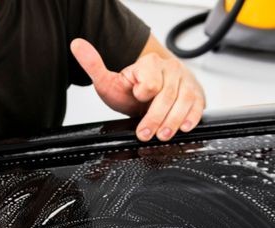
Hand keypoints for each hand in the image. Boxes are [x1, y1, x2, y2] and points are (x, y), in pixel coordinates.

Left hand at [70, 38, 205, 142]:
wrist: (149, 92)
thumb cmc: (131, 89)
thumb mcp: (108, 80)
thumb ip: (93, 65)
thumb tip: (76, 45)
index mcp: (150, 63)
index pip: (151, 80)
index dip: (143, 92)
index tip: (137, 97)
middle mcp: (171, 69)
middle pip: (167, 95)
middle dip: (155, 117)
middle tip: (145, 133)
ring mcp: (185, 82)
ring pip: (184, 101)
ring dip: (173, 121)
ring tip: (162, 135)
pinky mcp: (196, 94)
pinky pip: (198, 105)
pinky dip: (192, 118)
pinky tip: (182, 127)